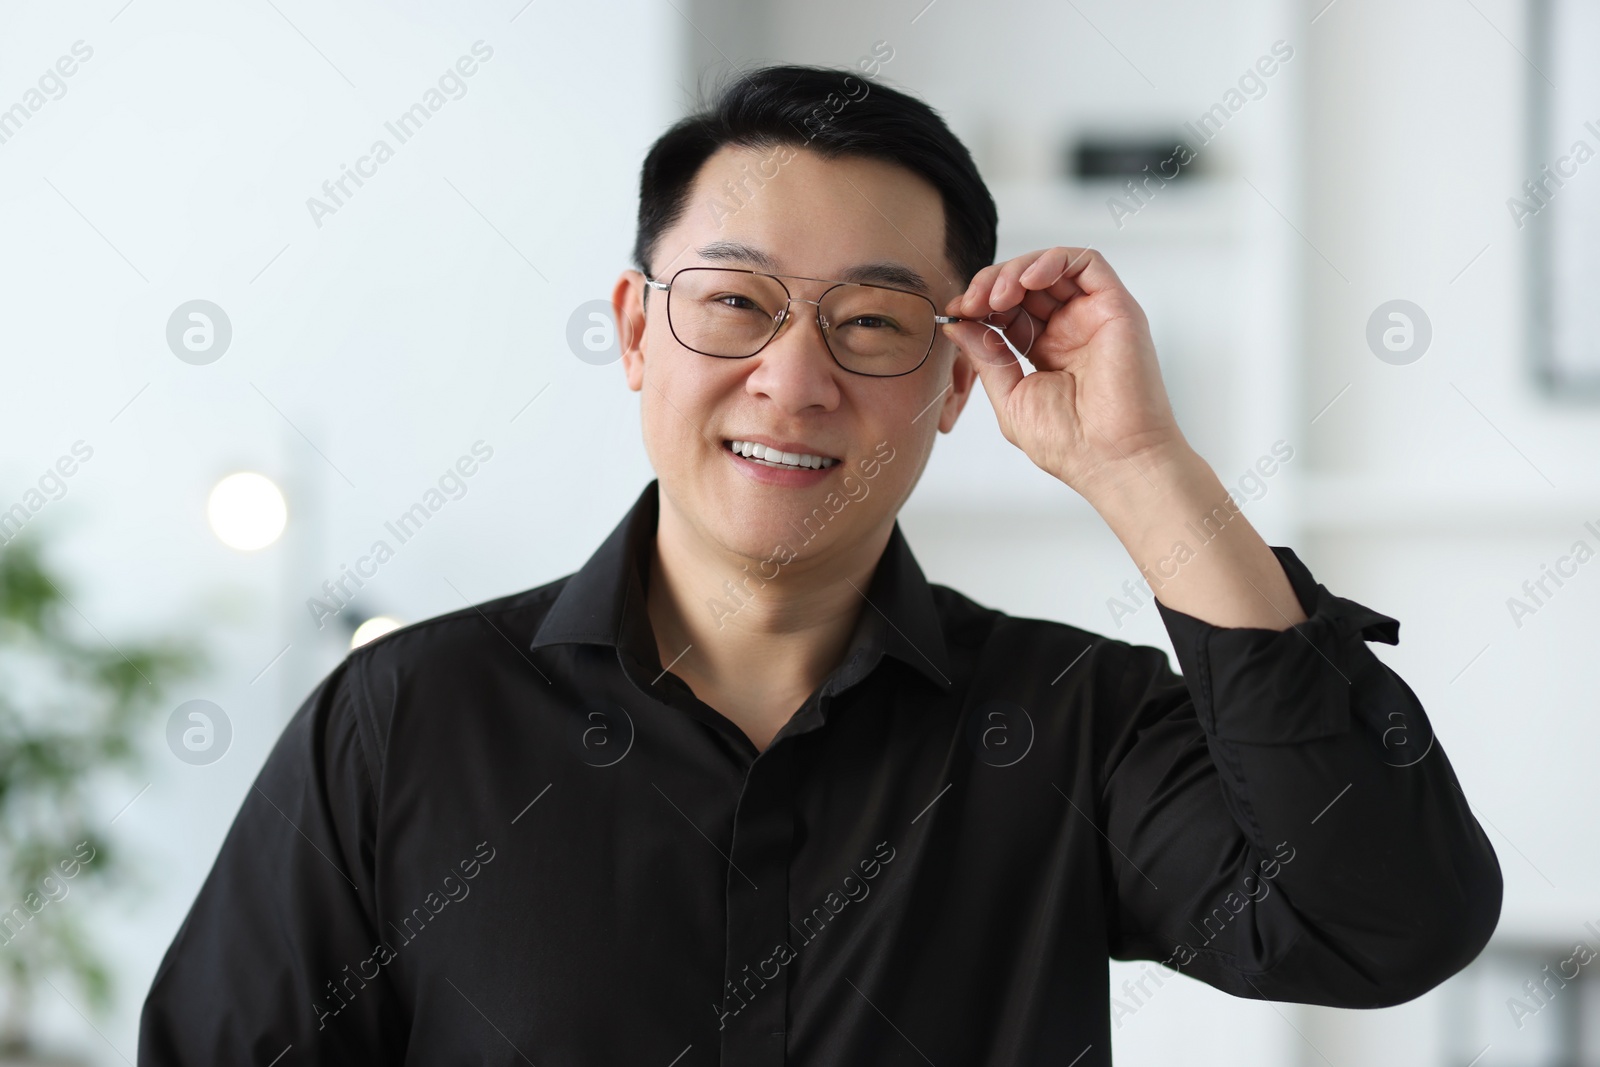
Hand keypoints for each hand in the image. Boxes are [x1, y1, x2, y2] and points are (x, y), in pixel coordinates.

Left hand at [941, 247, 1189, 505]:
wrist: (1112, 459)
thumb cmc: (1070, 444)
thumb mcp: (1011, 396)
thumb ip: (986, 356)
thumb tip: (958, 322)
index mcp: (1046, 351)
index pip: (1009, 310)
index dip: (980, 304)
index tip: (956, 313)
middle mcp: (1071, 329)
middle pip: (1026, 284)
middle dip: (991, 284)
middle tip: (971, 302)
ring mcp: (1093, 316)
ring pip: (1051, 267)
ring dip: (1015, 270)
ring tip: (996, 296)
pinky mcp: (1116, 307)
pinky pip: (1086, 262)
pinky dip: (1052, 260)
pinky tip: (1027, 280)